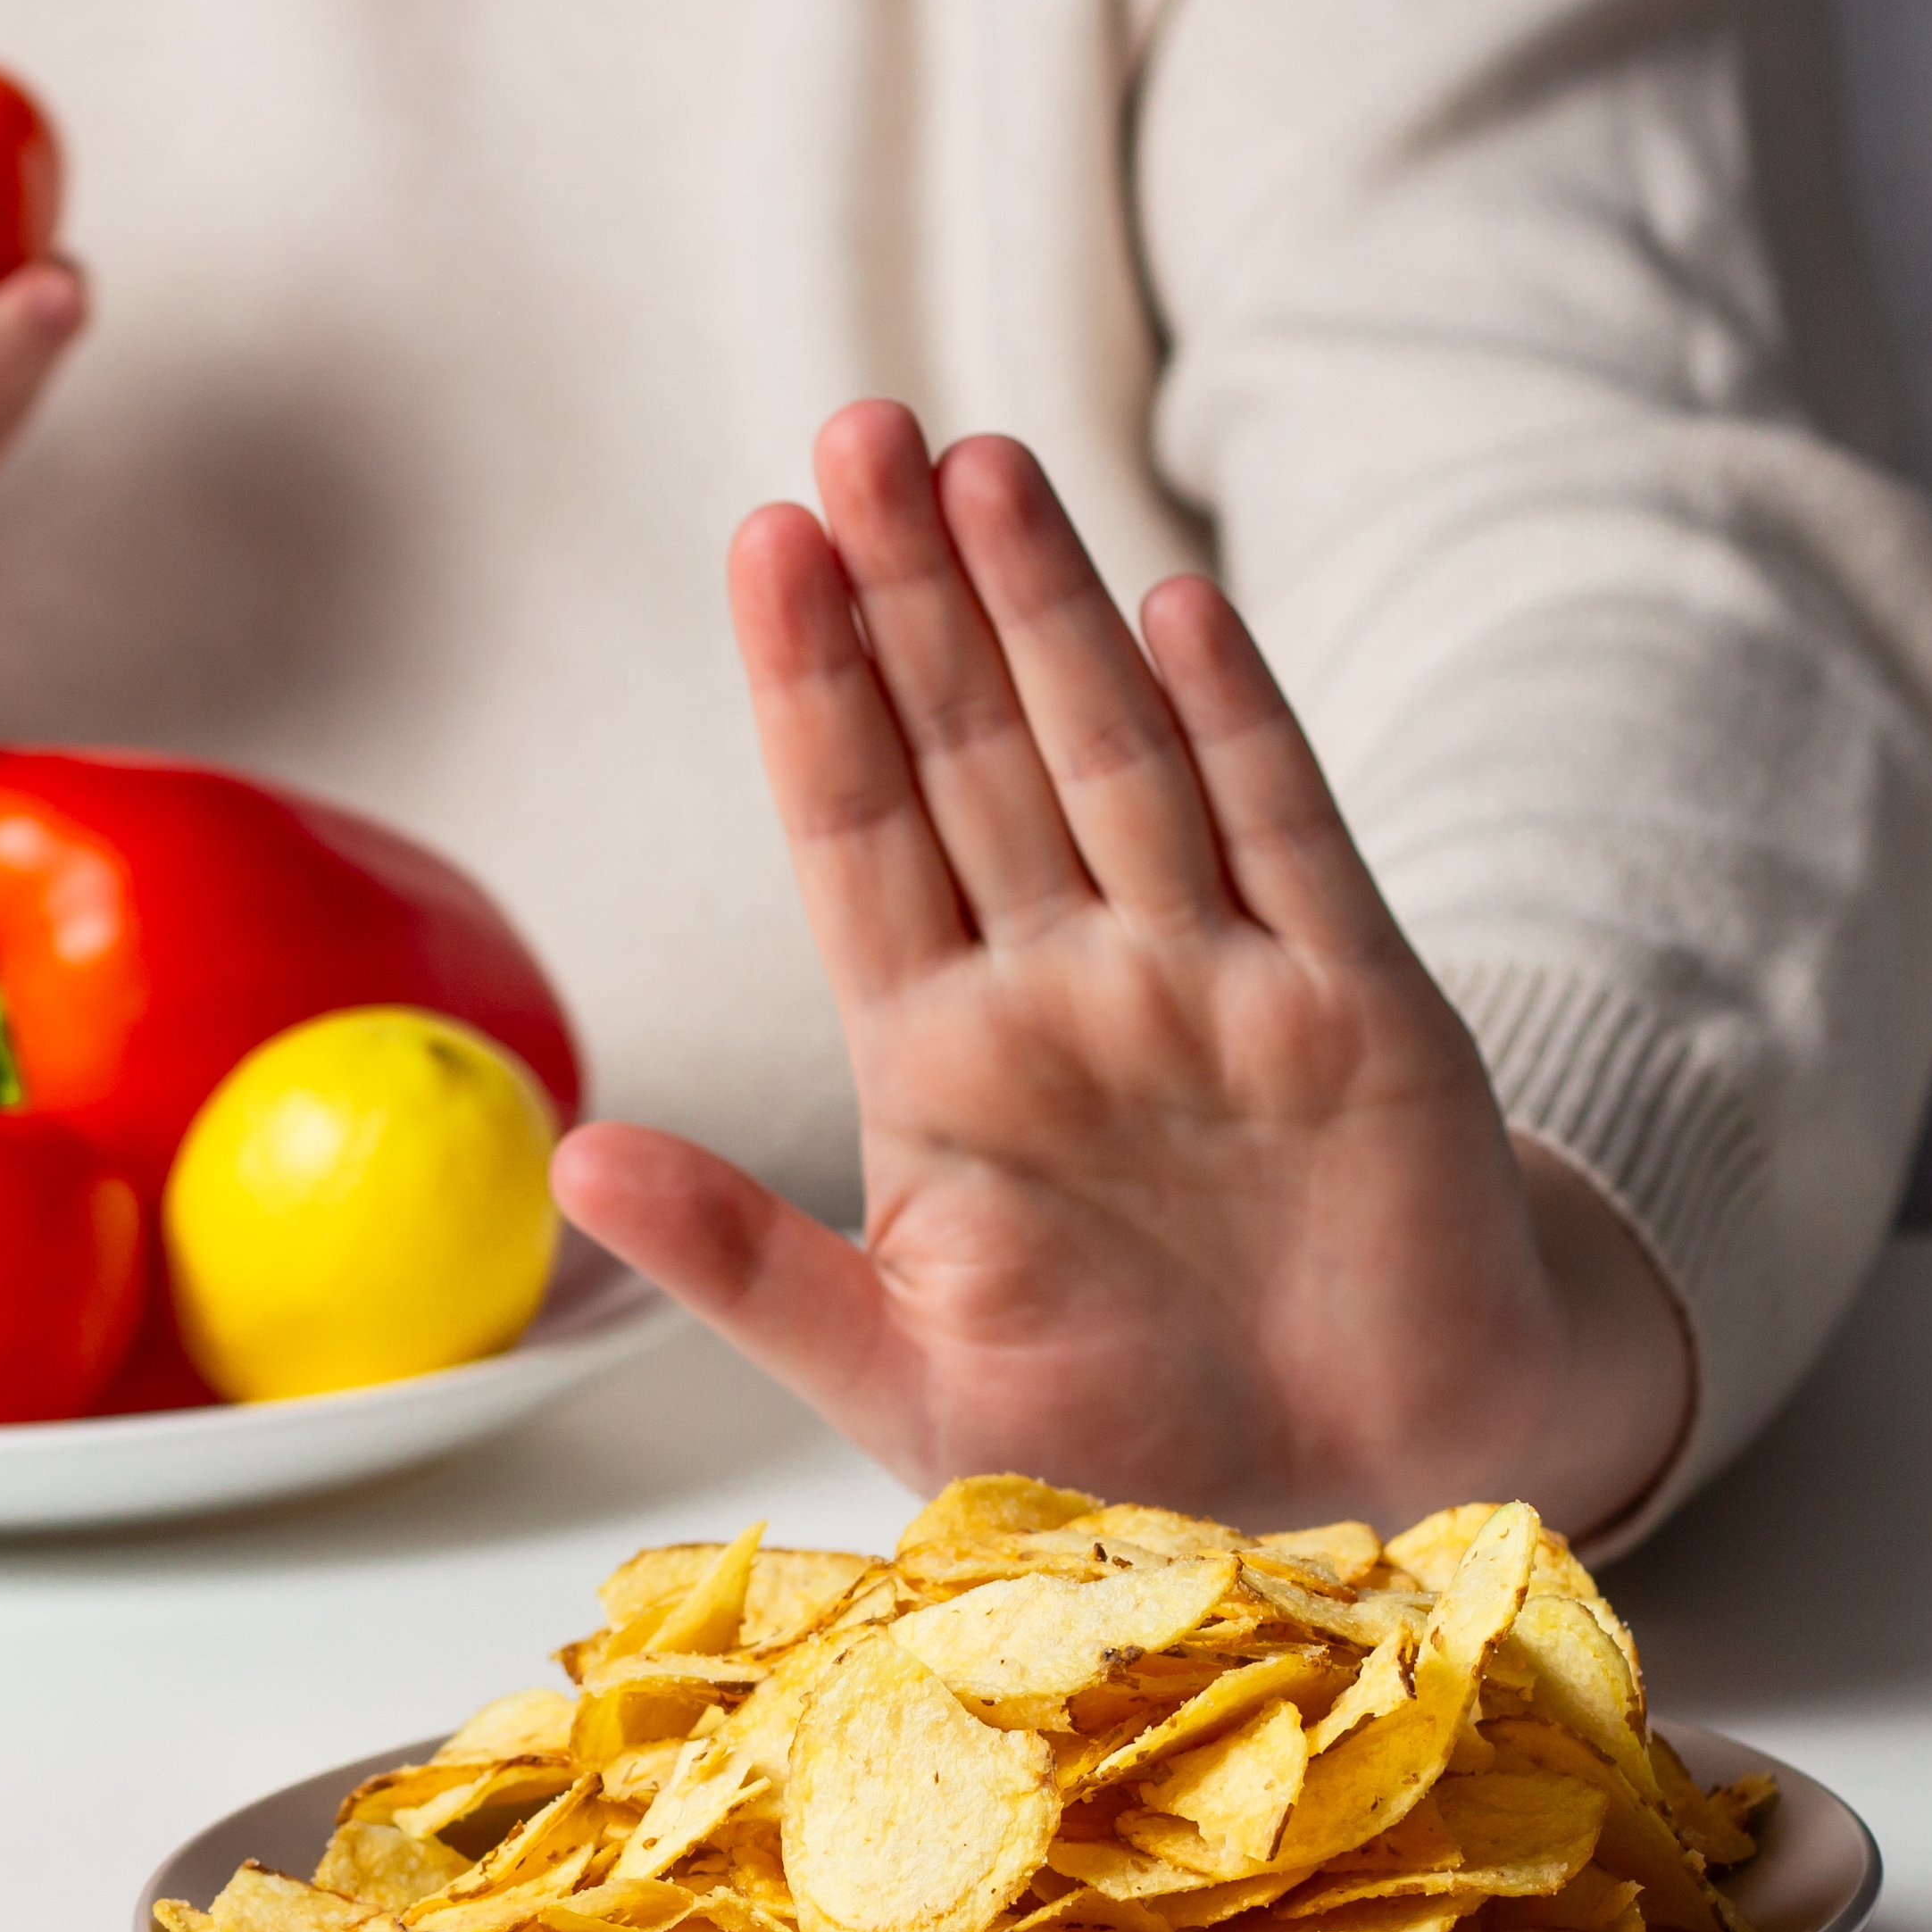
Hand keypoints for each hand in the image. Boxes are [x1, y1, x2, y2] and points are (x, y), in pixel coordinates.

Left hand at [551, 403, 1691, 1538]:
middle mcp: (1068, 989)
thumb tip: (568, 1160)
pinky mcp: (1354, 1009)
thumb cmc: (1131, 1447)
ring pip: (1111, 755)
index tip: (762, 543)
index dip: (812, 688)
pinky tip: (1171, 608)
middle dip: (912, 594)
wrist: (1363, 1500)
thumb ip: (742, 1266)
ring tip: (977, 463)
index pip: (856, 834)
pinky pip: (1284, 837)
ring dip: (1046, 612)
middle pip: (970, 752)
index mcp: (942, 1065)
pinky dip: (1232, 725)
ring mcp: (1213, 981)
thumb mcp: (901, 1379)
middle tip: (853, 431)